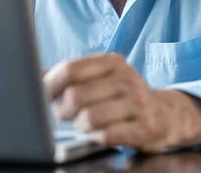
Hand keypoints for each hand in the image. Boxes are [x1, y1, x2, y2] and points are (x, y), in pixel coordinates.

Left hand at [44, 53, 200, 151]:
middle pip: (75, 95)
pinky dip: (96, 138)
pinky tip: (100, 133)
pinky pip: (106, 135)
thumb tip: (34, 72)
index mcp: (111, 62)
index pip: (69, 69)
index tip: (43, 96)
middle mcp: (126, 78)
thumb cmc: (122, 97)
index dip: (49, 85)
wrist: (165, 115)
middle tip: (68, 114)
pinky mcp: (145, 127)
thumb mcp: (101, 78)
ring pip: (88, 118)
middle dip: (64, 111)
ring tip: (86, 124)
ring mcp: (138, 102)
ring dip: (80, 126)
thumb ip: (72, 75)